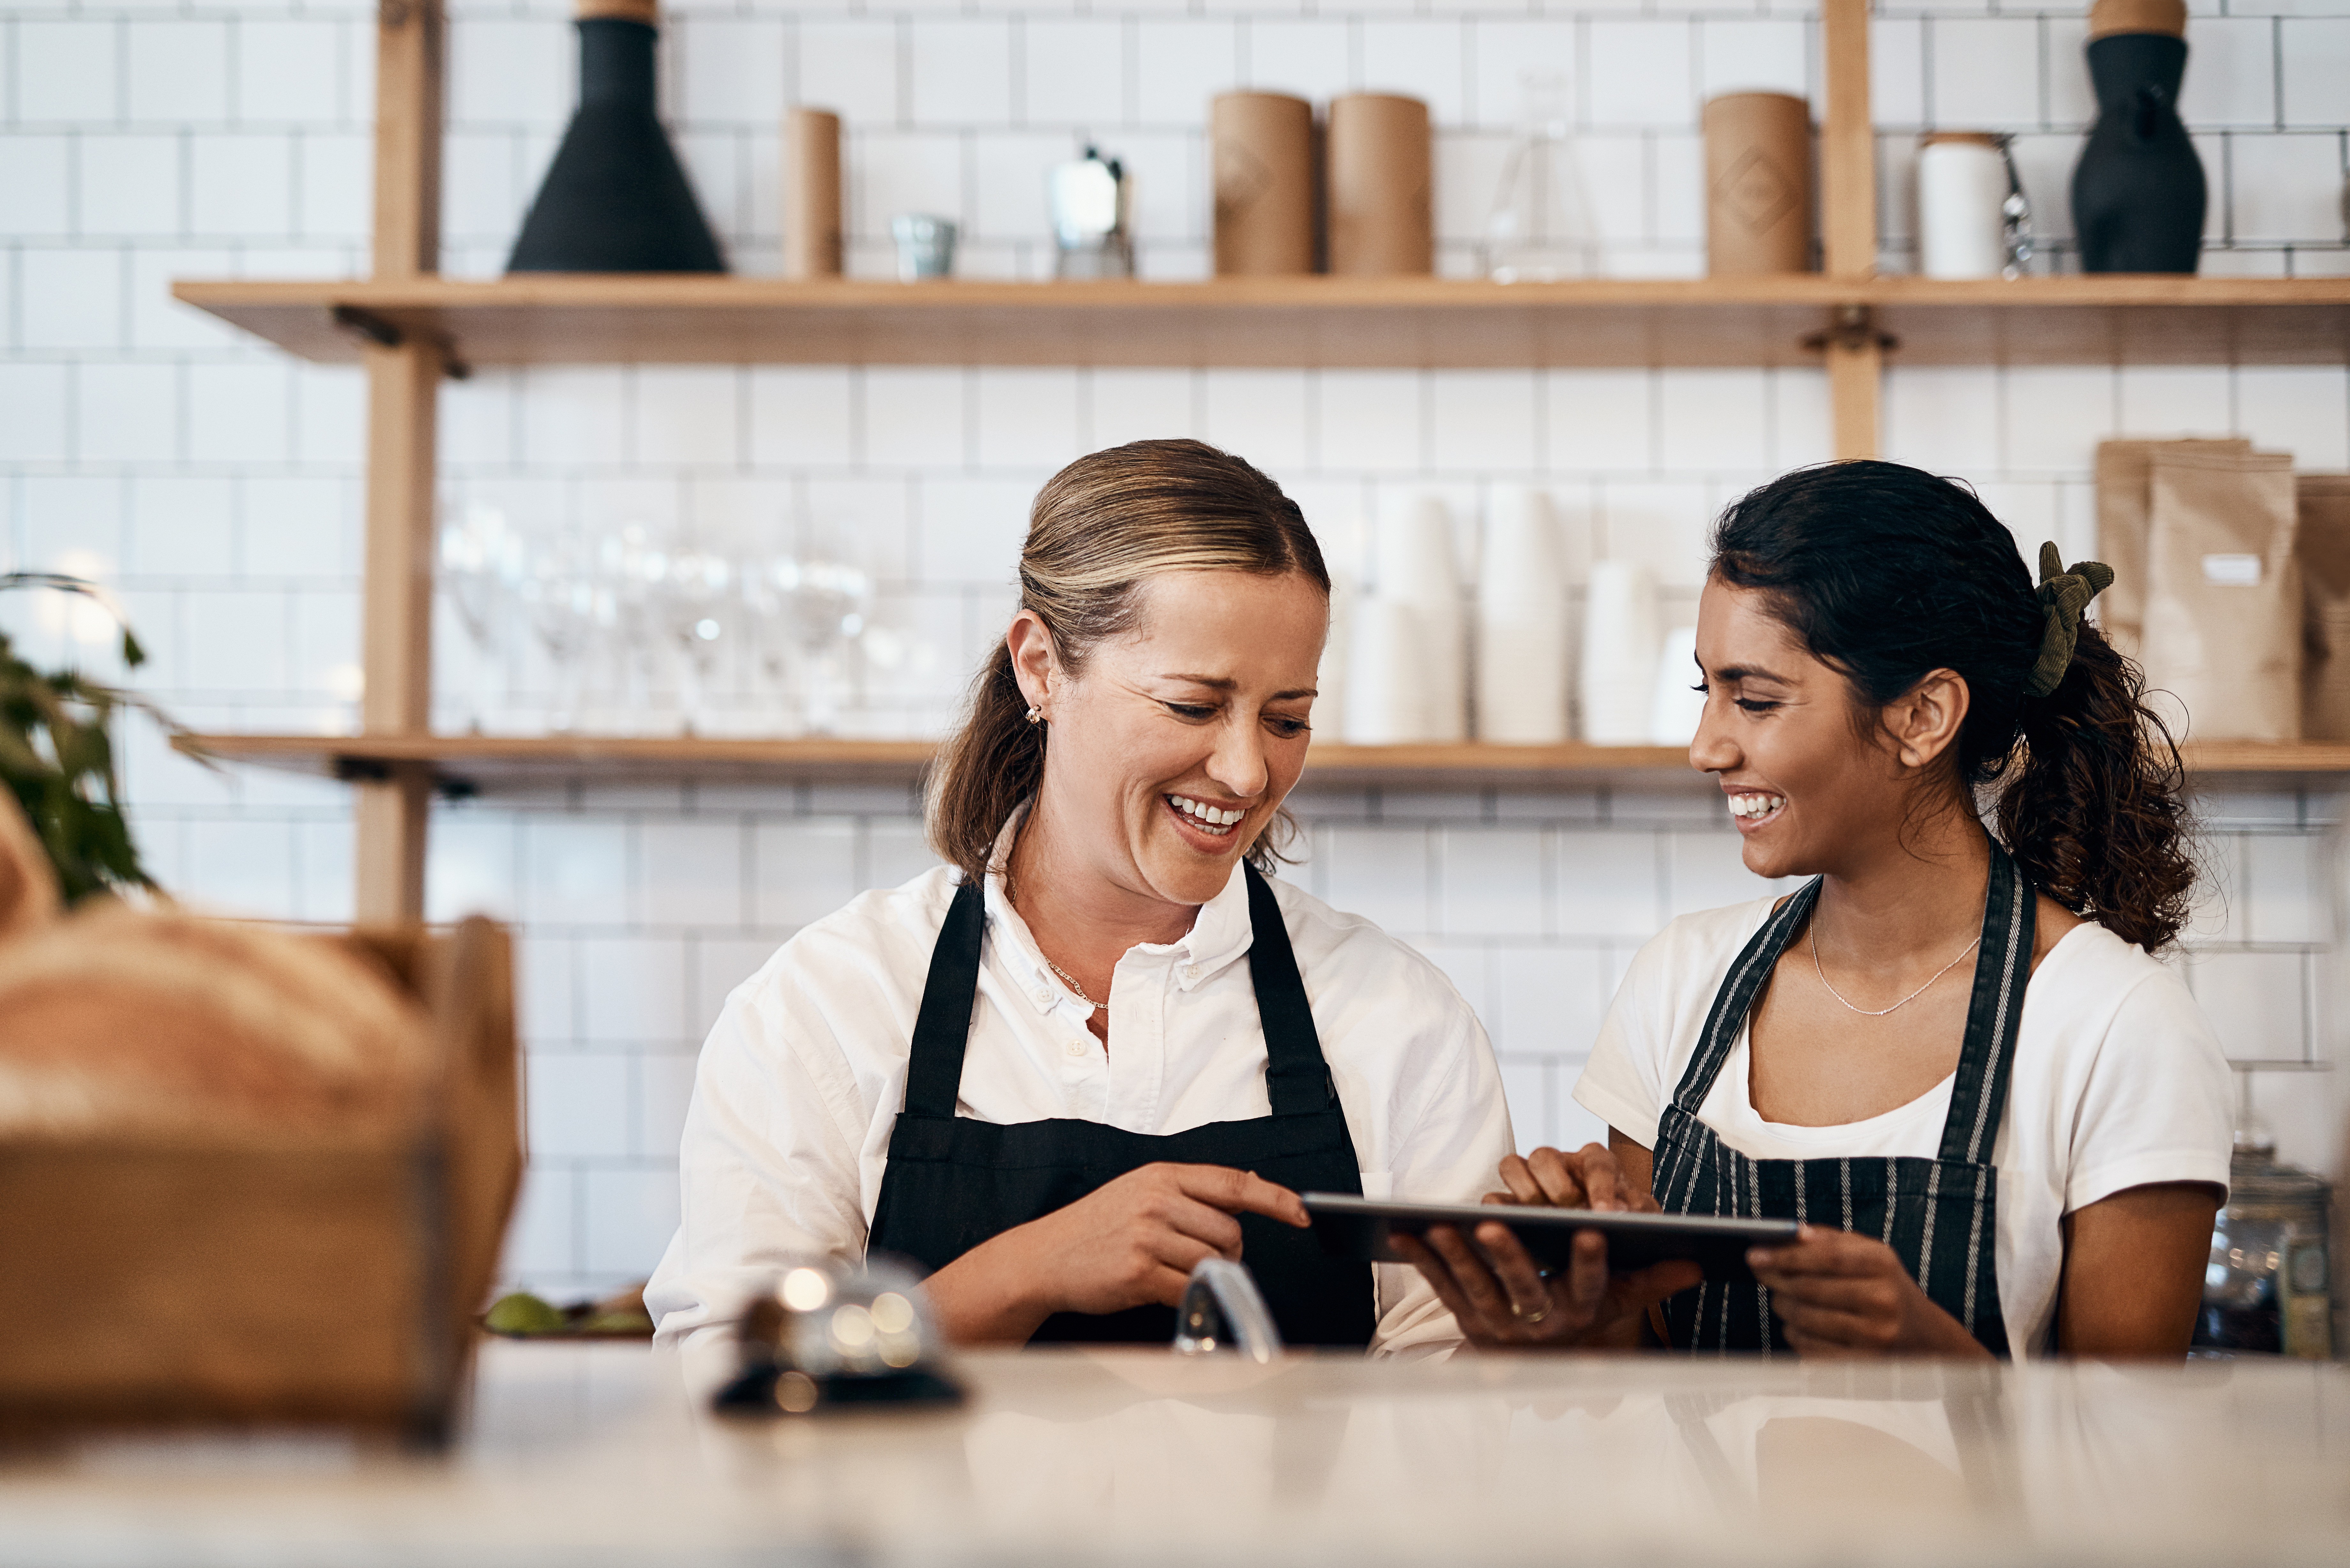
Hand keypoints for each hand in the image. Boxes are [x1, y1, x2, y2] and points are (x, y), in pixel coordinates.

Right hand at [924, 1163, 1307, 1343]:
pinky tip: (1165, 1289)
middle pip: (1230, 1231)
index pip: (1234, 1184)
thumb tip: (1247, 1193)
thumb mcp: (1140, 1191)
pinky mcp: (1139, 1273)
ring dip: (1206, 1274)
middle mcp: (1158, 1202)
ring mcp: (1148, 1238)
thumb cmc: (1097, 1226)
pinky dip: (1190, 1296)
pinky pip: (1190, 1290)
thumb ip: (1188, 1192)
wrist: (1046, 1257)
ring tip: (1173, 1270)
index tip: (1302, 1214)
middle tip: (1198, 1256)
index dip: (1275, 1199)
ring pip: (1213, 1262)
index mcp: (1162, 1176)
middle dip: (1228, 1251)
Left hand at [1393, 1143, 1699, 1349]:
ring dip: (1455, 1256)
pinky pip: (1441, 1287)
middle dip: (1508, 1256)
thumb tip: (1697, 1262)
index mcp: (1578, 1311)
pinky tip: (1404, 1234)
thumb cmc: (1580, 1314)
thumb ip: (1651, 1280)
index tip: (1594, 1230)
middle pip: (1523, 1288)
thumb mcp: (1619, 1302)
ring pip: (1475, 1287)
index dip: (1591, 1261)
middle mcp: (1538, 1321)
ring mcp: (1497, 1322)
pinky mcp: (1464, 1318)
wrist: (1537, 1363)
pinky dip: (1421, 1262)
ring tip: (1440, 1224)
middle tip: (1493, 1225)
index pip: (1590, 1285)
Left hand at [1747, 1226, 1989, 1358]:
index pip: (1825, 1258)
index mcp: (1882, 1265)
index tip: (1754, 1255)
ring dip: (1783, 1306)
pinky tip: (1797, 1324)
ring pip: (1804, 1320)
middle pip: (1810, 1290)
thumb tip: (1791, 1232)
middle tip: (1761, 1273)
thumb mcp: (1870, 1253)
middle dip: (1776, 1280)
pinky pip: (1809, 1349)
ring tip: (1781, 1297)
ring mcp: (1874, 1337)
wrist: (1923, 1336)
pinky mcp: (1861, 1365)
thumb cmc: (1885, 1285)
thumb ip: (1830, 1239)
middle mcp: (1882, 1301)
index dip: (1785, 1256)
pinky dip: (1794, 1334)